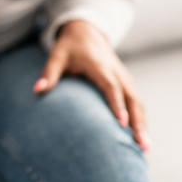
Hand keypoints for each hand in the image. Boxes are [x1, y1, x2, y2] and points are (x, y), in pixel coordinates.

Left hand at [33, 19, 150, 150]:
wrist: (87, 33)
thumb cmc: (70, 47)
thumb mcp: (57, 55)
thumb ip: (49, 73)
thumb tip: (36, 90)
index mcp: (100, 66)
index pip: (111, 87)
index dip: (117, 104)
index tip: (122, 123)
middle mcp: (117, 73)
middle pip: (132, 99)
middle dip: (138, 122)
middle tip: (142, 146)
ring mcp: (125, 79)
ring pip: (138, 103)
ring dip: (143, 125)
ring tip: (145, 149)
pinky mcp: (127, 84)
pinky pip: (137, 103)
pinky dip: (141, 120)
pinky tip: (141, 138)